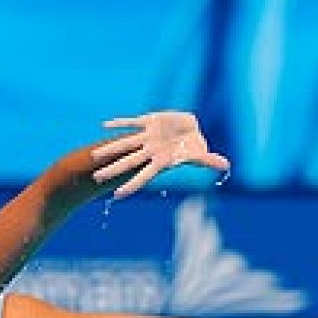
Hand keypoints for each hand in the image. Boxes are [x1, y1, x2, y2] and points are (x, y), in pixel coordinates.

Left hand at [91, 111, 230, 199]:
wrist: (189, 130)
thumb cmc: (193, 148)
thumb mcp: (200, 154)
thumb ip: (208, 160)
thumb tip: (225, 166)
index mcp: (160, 162)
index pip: (143, 176)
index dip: (131, 186)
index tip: (116, 195)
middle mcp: (150, 152)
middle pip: (128, 162)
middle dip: (112, 169)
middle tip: (95, 177)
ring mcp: (147, 138)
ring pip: (125, 144)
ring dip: (110, 149)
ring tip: (92, 156)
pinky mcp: (149, 122)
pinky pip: (132, 123)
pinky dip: (120, 123)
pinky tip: (105, 124)